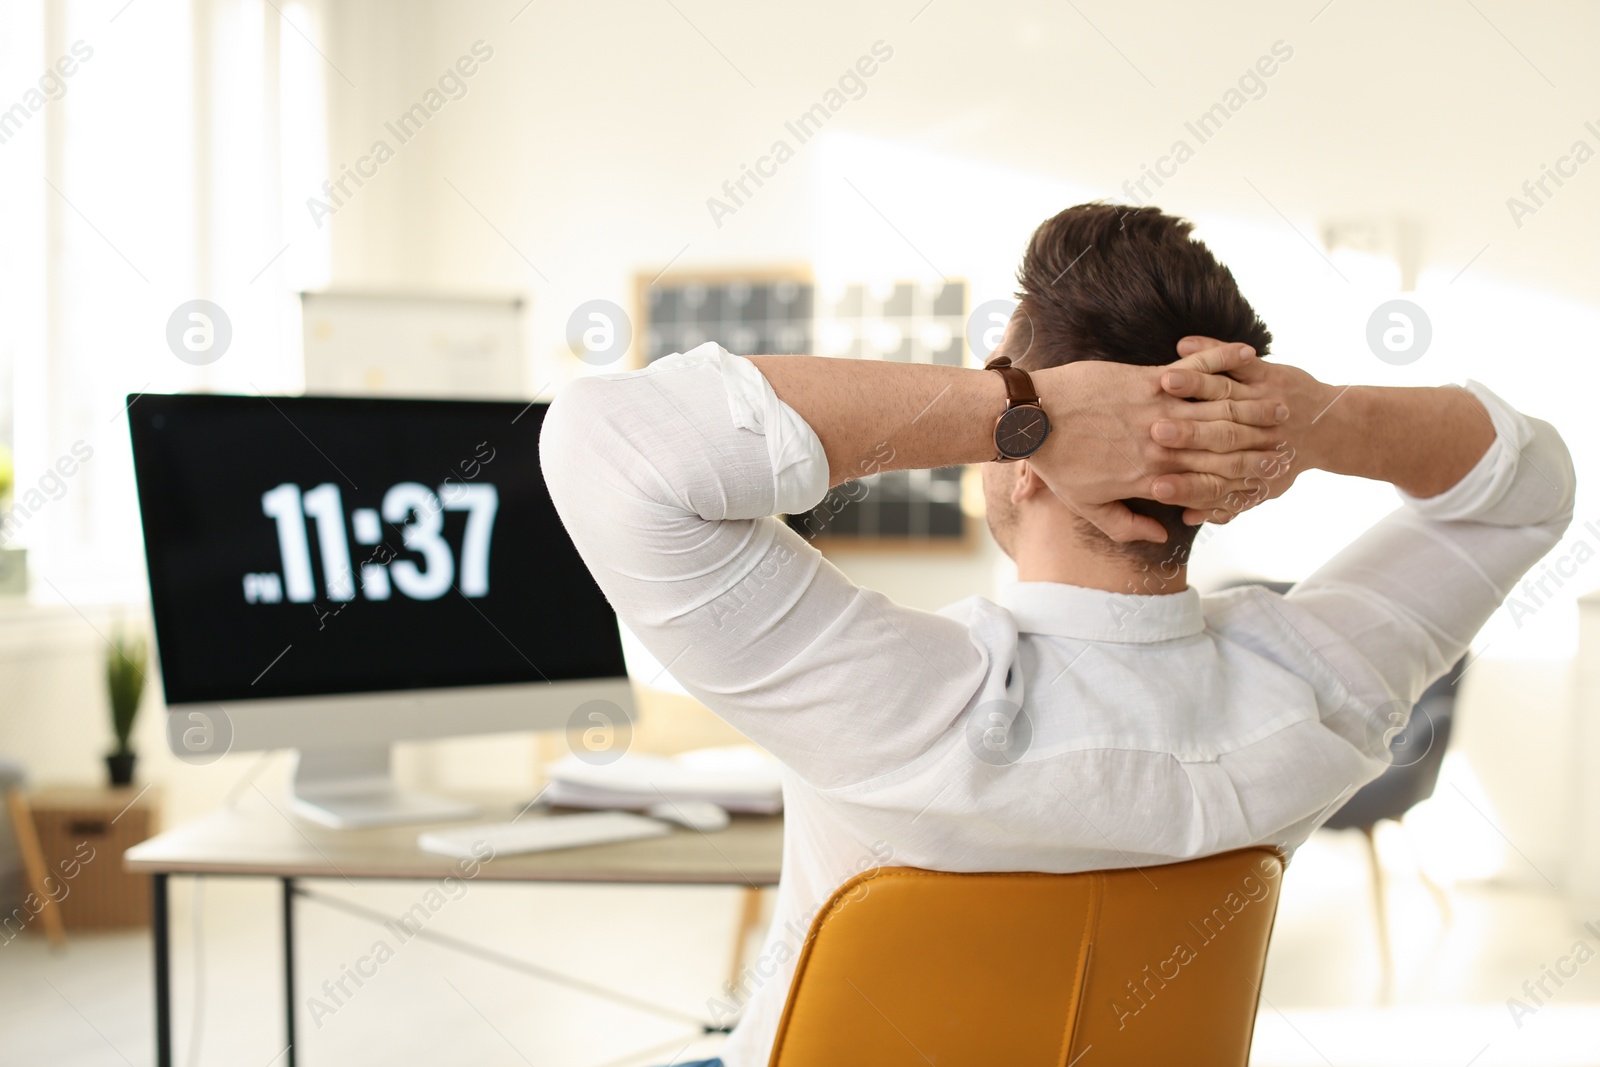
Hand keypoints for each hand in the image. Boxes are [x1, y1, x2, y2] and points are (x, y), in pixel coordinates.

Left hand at [1030, 343, 1292, 542]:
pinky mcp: (1146, 379)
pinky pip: (1193, 369)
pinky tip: (1247, 355)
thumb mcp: (1088, 506)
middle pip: (1225, 446)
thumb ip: (1127, 525)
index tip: (1270, 476)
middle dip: (1261, 443)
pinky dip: (1221, 360)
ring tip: (1282, 405)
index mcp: (1152, 476)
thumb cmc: (1058, 463)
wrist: (1031, 419)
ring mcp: (1157, 408)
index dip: (1244, 478)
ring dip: (1254, 406)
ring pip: (1217, 409)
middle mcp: (1162, 444)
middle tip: (1291, 440)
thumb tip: (1162, 535)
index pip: (1210, 480)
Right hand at [1156, 336, 1334, 524]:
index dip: (1182, 487)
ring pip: (1225, 396)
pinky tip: (1185, 345)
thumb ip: (1224, 505)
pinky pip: (1239, 363)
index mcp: (1244, 468)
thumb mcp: (1261, 490)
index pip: (1207, 484)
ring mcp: (1261, 401)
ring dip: (1195, 386)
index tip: (1156, 488)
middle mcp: (1253, 435)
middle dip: (1185, 435)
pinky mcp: (1267, 375)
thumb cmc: (1286, 460)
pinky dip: (1215, 353)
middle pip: (1215, 438)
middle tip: (1155, 433)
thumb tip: (1188, 519)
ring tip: (1167, 383)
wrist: (1331, 429)